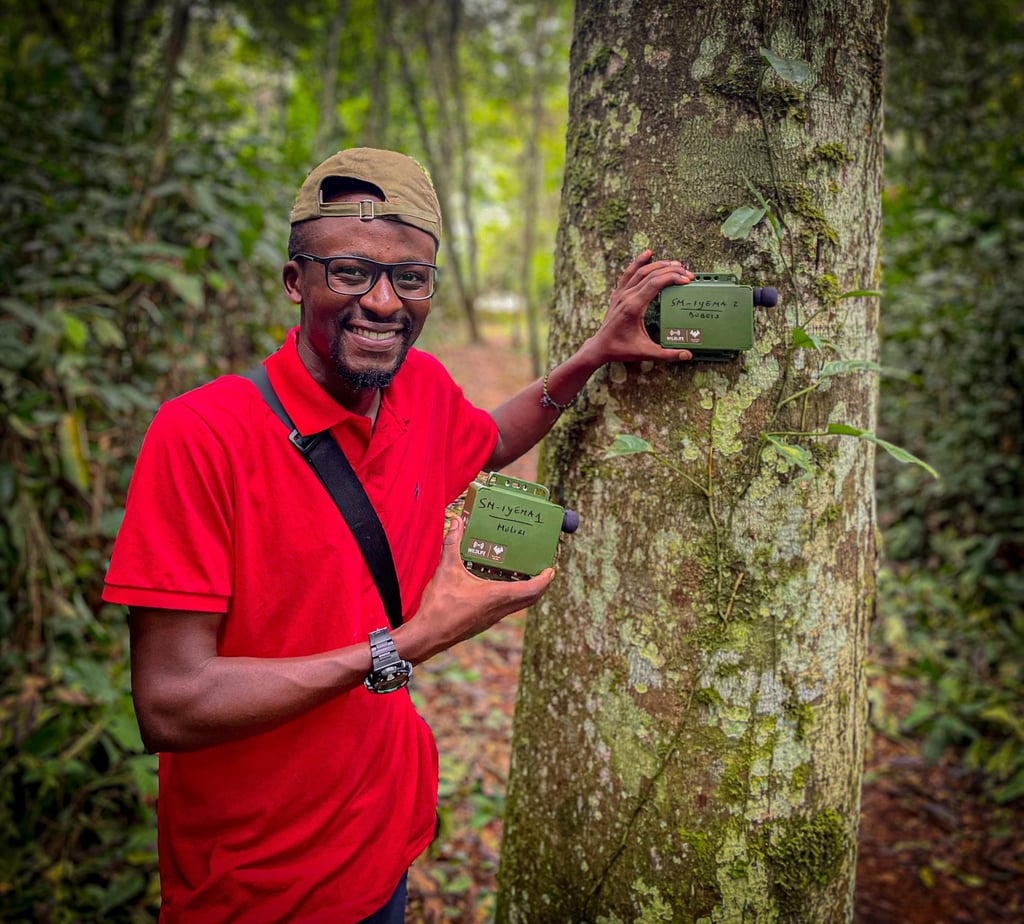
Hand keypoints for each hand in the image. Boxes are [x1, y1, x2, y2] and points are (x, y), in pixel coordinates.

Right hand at [399, 516, 553, 662]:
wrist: (428, 635)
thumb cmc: (440, 606)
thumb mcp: (446, 570)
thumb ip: (452, 544)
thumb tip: (456, 522)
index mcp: (496, 596)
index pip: (531, 589)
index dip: (544, 580)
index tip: (551, 570)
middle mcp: (499, 609)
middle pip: (530, 599)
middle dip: (540, 585)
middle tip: (542, 571)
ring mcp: (492, 618)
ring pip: (518, 605)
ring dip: (525, 592)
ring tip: (523, 575)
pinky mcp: (483, 622)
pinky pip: (505, 609)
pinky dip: (511, 598)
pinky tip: (498, 587)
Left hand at [587, 249, 695, 363]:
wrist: (599, 347)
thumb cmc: (621, 349)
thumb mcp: (645, 353)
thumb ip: (667, 354)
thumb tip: (687, 355)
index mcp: (633, 307)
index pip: (655, 284)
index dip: (672, 278)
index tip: (687, 279)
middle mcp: (626, 296)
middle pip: (651, 274)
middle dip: (671, 270)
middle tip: (688, 272)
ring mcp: (620, 294)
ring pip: (640, 271)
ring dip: (659, 265)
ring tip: (676, 264)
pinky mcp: (618, 294)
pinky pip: (628, 273)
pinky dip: (638, 262)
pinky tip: (647, 253)